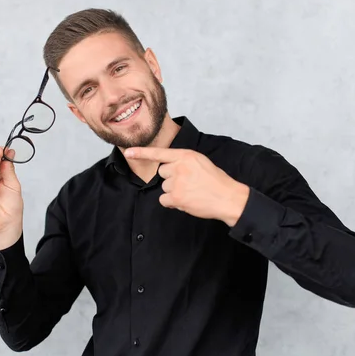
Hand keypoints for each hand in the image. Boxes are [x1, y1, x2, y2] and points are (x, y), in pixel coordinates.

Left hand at [124, 147, 249, 225]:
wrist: (227, 197)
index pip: (160, 153)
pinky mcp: (176, 197)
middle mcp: (179, 167)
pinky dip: (172, 203)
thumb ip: (183, 161)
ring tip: (190, 193)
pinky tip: (186, 201)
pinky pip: (164, 200)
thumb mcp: (200, 162)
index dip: (142, 152)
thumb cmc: (215, 181)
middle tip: (188, 183)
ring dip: (173, 192)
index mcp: (186, 155)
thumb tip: (168, 167)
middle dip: (171, 179)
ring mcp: (177, 182)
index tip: (128, 152)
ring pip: (164, 187)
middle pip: (162, 173)